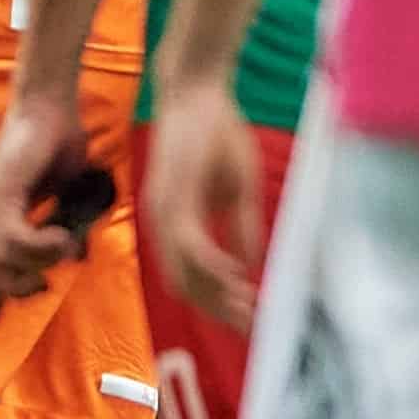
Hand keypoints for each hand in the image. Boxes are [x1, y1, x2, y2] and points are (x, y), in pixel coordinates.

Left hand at [0, 90, 102, 315]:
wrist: (52, 106)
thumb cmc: (60, 144)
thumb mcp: (68, 195)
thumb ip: (67, 225)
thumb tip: (75, 255)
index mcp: (0, 214)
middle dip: (17, 288)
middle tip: (47, 283)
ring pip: (1, 258)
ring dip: (36, 265)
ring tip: (62, 247)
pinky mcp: (3, 190)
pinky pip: (13, 236)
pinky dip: (39, 245)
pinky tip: (60, 237)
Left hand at [145, 87, 265, 330]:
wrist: (195, 92)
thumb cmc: (216, 135)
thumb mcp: (236, 189)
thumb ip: (241, 229)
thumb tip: (251, 266)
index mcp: (176, 226)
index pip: (193, 281)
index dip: (221, 305)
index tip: (253, 321)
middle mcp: (164, 225)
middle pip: (186, 287)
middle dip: (221, 311)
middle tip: (254, 327)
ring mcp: (164, 211)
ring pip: (184, 271)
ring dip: (218, 295)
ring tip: (250, 310)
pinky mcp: (171, 195)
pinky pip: (188, 242)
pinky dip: (211, 265)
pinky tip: (238, 276)